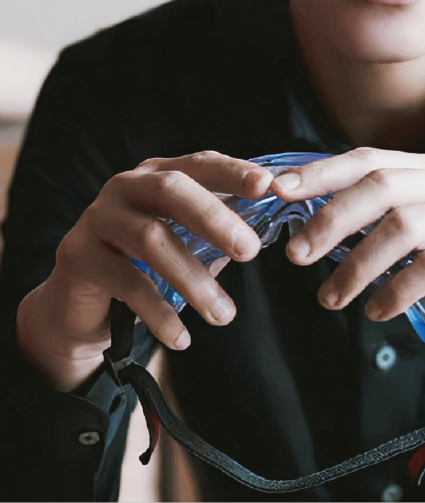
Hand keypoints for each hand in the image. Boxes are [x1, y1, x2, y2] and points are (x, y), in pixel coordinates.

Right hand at [16, 152, 273, 391]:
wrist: (81, 308)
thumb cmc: (142, 268)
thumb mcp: (183, 245)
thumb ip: (217, 235)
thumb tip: (263, 233)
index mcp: (155, 176)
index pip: (198, 164)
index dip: (232, 172)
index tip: (267, 185)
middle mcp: (123, 188)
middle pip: (171, 189)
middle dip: (215, 218)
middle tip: (250, 252)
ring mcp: (97, 218)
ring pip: (151, 239)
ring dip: (194, 280)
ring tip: (224, 315)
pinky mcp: (79, 256)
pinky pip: (127, 282)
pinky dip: (160, 313)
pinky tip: (182, 338)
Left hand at [272, 147, 424, 389]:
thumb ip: (392, 220)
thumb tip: (320, 227)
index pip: (370, 158)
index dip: (322, 172)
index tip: (279, 191)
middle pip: (382, 186)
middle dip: (331, 219)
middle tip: (298, 255)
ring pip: (404, 226)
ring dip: (358, 265)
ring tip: (332, 298)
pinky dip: (397, 290)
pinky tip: (378, 311)